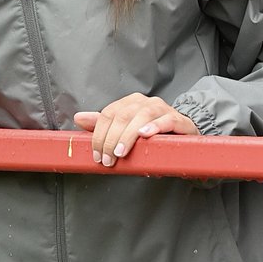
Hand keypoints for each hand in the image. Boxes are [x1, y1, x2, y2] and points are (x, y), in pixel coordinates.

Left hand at [73, 93, 198, 167]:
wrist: (183, 138)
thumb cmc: (152, 136)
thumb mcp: (125, 131)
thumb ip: (103, 125)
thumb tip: (79, 118)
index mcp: (130, 103)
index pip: (108, 114)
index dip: (99, 135)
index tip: (97, 155)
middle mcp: (145, 102)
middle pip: (122, 116)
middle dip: (111, 139)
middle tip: (108, 159)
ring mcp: (163, 109)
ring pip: (142, 116)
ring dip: (128, 136)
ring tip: (121, 152)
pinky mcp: (179, 119)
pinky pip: (167, 120)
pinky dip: (155, 126)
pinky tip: (145, 135)